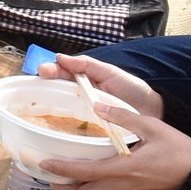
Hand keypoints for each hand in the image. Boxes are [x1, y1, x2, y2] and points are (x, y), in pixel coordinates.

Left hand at [31, 86, 190, 189]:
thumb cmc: (180, 150)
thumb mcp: (153, 127)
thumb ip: (124, 117)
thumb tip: (99, 105)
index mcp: (123, 169)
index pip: (84, 174)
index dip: (61, 170)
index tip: (44, 164)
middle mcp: (121, 186)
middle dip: (61, 189)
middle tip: (48, 173)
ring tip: (62, 172)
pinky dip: (88, 188)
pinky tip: (86, 171)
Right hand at [41, 52, 161, 119]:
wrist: (151, 111)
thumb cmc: (131, 89)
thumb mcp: (110, 72)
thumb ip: (87, 65)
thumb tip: (60, 57)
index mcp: (81, 81)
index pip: (59, 74)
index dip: (49, 71)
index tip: (44, 71)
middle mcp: (77, 98)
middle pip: (54, 93)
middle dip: (44, 88)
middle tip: (40, 83)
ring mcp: (80, 116)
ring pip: (57, 113)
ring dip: (46, 111)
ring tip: (39, 107)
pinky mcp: (87, 133)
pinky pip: (71, 131)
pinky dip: (61, 131)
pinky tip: (53, 130)